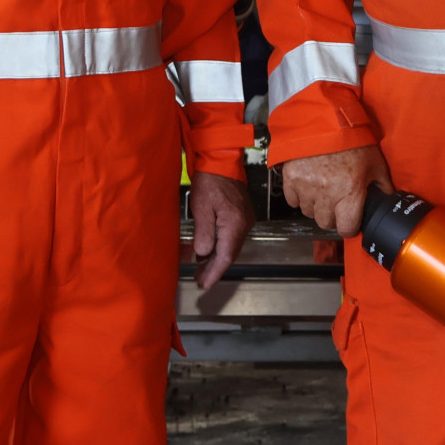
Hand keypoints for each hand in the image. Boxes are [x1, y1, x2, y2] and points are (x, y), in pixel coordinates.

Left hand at [190, 172, 254, 288]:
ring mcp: (244, 219)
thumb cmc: (210, 181)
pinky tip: (209, 250)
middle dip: (214, 268)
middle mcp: (244, 225)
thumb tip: (203, 254)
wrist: (222, 160)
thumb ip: (203, 233)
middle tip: (199, 280)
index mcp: (235, 224)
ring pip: (231, 246)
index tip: (204, 284)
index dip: (215, 272)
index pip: (226, 256)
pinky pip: (232, 237)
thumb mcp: (201, 207)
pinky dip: (220, 247)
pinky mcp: (241, 214)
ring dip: (216, 258)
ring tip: (201, 269)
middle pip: (230, 254)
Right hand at [280, 144, 390, 237]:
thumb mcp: (375, 163)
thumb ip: (383, 186)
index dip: (350, 226)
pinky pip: (292, 200)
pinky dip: (299, 196)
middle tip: (337, 203)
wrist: (327, 119)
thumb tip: (389, 201)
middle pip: (325, 223)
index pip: (346, 228)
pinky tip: (308, 185)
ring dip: (316, 206)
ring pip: (308, 212)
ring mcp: (306, 186)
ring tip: (323, 190)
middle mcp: (327, 193)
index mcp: (350, 192)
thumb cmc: (354, 141)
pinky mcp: (290, 178)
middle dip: (332, 216)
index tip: (350, 220)